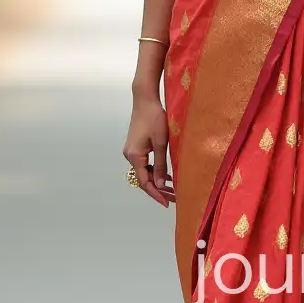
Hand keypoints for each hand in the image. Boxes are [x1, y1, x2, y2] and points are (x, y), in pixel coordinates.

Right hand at [122, 92, 174, 206]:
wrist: (145, 99)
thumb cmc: (154, 118)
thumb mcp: (160, 142)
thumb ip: (160, 164)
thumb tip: (160, 185)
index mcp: (134, 156)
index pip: (144, 182)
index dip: (156, 194)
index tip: (168, 203)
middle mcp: (129, 155)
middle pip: (143, 178)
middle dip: (158, 189)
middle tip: (174, 199)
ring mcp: (131, 150)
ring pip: (144, 171)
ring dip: (156, 180)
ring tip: (172, 189)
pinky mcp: (135, 146)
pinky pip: (144, 163)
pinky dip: (154, 170)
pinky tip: (165, 175)